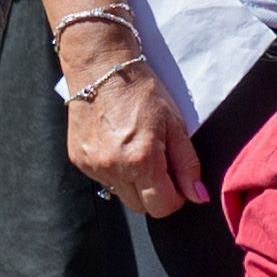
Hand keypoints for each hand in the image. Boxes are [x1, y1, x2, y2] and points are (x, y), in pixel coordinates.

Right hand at [63, 46, 204, 218]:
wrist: (101, 69)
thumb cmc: (141, 91)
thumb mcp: (175, 123)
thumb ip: (187, 164)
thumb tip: (198, 196)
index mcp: (141, 160)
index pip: (162, 207)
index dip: (175, 197)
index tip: (178, 179)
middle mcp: (114, 168)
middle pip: (141, 207)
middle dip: (154, 193)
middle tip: (159, 163)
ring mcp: (93, 166)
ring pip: (121, 195)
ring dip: (134, 183)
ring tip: (137, 150)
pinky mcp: (79, 161)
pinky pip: (103, 181)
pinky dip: (115, 171)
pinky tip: (118, 146)